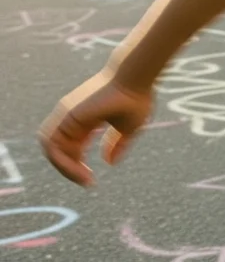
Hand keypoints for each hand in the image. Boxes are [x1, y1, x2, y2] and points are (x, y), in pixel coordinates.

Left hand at [38, 71, 153, 187]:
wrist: (135, 80)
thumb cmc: (136, 99)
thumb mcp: (128, 128)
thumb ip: (117, 144)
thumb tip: (109, 162)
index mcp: (85, 121)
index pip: (70, 148)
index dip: (76, 166)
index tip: (92, 180)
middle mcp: (71, 118)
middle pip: (57, 150)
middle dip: (68, 169)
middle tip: (86, 181)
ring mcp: (65, 115)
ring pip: (50, 148)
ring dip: (63, 167)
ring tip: (82, 178)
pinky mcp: (66, 115)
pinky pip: (52, 143)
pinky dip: (61, 160)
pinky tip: (79, 169)